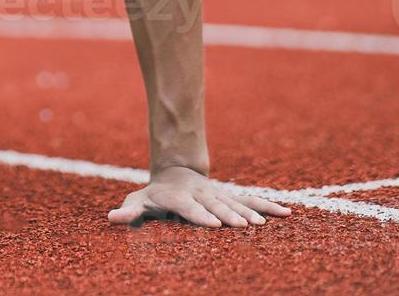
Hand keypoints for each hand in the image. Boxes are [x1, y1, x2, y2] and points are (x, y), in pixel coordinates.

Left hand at [108, 166, 291, 227]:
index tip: (214, 225)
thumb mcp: (138, 201)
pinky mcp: (231, 197)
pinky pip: (252, 200)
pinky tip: (286, 213)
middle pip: (216, 206)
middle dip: (230, 216)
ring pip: (236, 202)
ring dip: (250, 212)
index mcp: (180, 198)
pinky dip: (268, 206)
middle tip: (243, 226)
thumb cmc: (154, 195)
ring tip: (263, 223)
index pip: (190, 208)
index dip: (201, 216)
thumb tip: (112, 218)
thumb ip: (128, 211)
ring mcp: (218, 195)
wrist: (175, 173)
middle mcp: (202, 195)